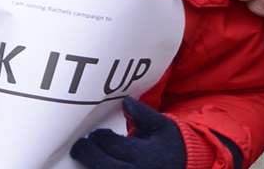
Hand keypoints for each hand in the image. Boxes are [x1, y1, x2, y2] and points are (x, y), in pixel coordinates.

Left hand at [70, 97, 185, 168]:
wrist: (185, 167)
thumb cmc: (170, 144)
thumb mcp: (162, 125)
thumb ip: (143, 114)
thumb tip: (126, 102)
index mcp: (144, 155)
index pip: (112, 145)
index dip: (99, 138)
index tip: (94, 134)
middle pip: (102, 166)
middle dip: (88, 154)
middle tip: (79, 148)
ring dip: (91, 166)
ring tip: (85, 157)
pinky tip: (94, 165)